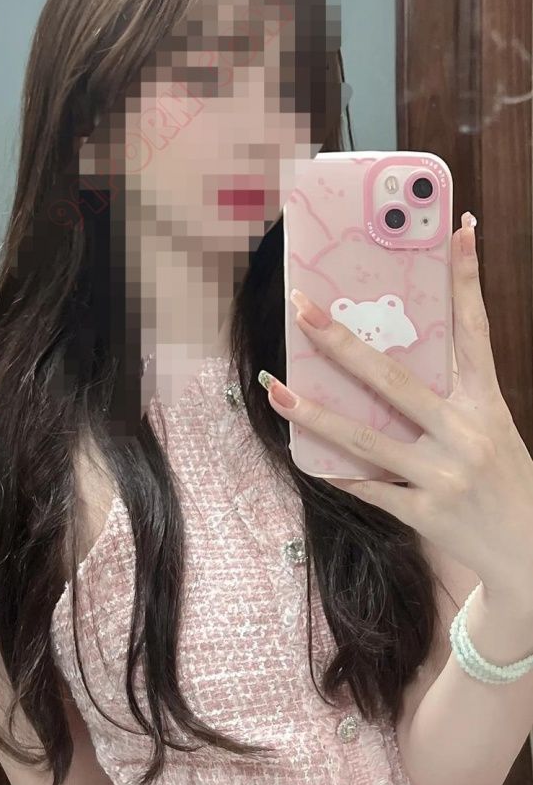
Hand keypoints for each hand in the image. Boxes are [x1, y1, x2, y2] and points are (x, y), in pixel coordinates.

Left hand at [259, 212, 532, 603]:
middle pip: (395, 381)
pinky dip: (339, 473)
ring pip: (367, 440)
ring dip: (316, 414)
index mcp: (487, 405)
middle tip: (304, 309)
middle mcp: (466, 435)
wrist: (529, 552)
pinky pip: (370, 490)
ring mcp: (444, 477)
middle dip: (343, 343)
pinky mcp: (426, 514)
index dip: (467, 281)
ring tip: (277, 389)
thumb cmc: (504, 478)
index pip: (475, 332)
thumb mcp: (491, 427)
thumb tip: (396, 357)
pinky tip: (305, 457)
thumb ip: (451, 397)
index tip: (456, 231)